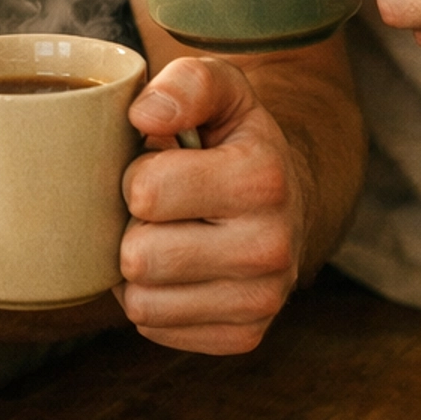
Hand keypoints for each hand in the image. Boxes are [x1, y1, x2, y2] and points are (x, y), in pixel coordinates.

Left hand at [118, 55, 309, 355]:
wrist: (287, 197)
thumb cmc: (234, 138)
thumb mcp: (220, 88)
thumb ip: (185, 82)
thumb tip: (144, 116)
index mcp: (263, 178)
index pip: (145, 192)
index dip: (137, 174)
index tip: (162, 165)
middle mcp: (272, 247)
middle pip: (139, 257)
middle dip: (134, 226)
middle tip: (161, 208)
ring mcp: (262, 301)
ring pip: (141, 302)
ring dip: (138, 268)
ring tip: (167, 235)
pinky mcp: (244, 337)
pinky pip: (154, 328)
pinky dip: (153, 299)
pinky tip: (178, 269)